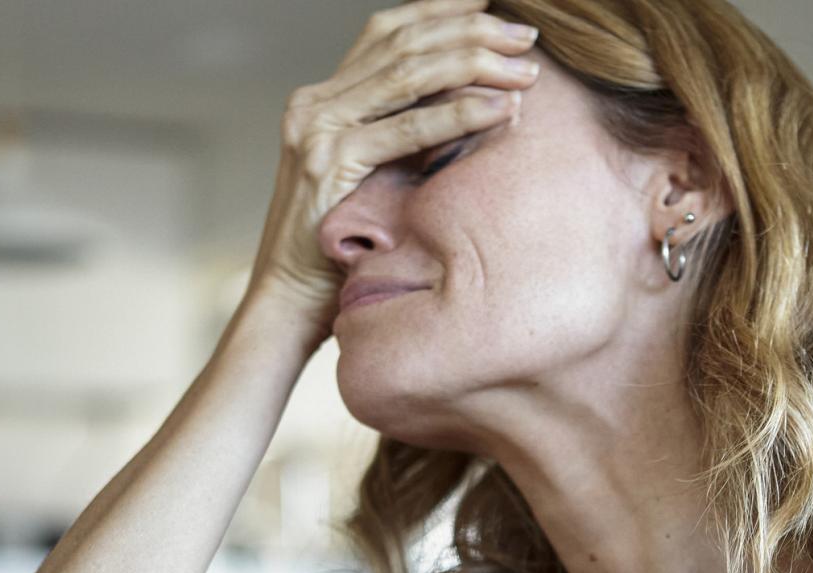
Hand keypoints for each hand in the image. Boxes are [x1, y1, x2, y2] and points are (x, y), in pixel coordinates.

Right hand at [241, 0, 541, 346]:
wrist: (288, 301)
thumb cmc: (335, 250)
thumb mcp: (371, 177)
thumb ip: (400, 140)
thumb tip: (468, 106)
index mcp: (320, 99)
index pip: (386, 32)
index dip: (440, 10)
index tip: (490, 3)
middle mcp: (314, 104)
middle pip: (402, 42)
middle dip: (470, 31)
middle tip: (525, 34)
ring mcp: (317, 130)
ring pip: (407, 73)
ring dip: (474, 64)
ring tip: (524, 70)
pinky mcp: (328, 163)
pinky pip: (407, 129)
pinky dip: (458, 115)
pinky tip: (500, 111)